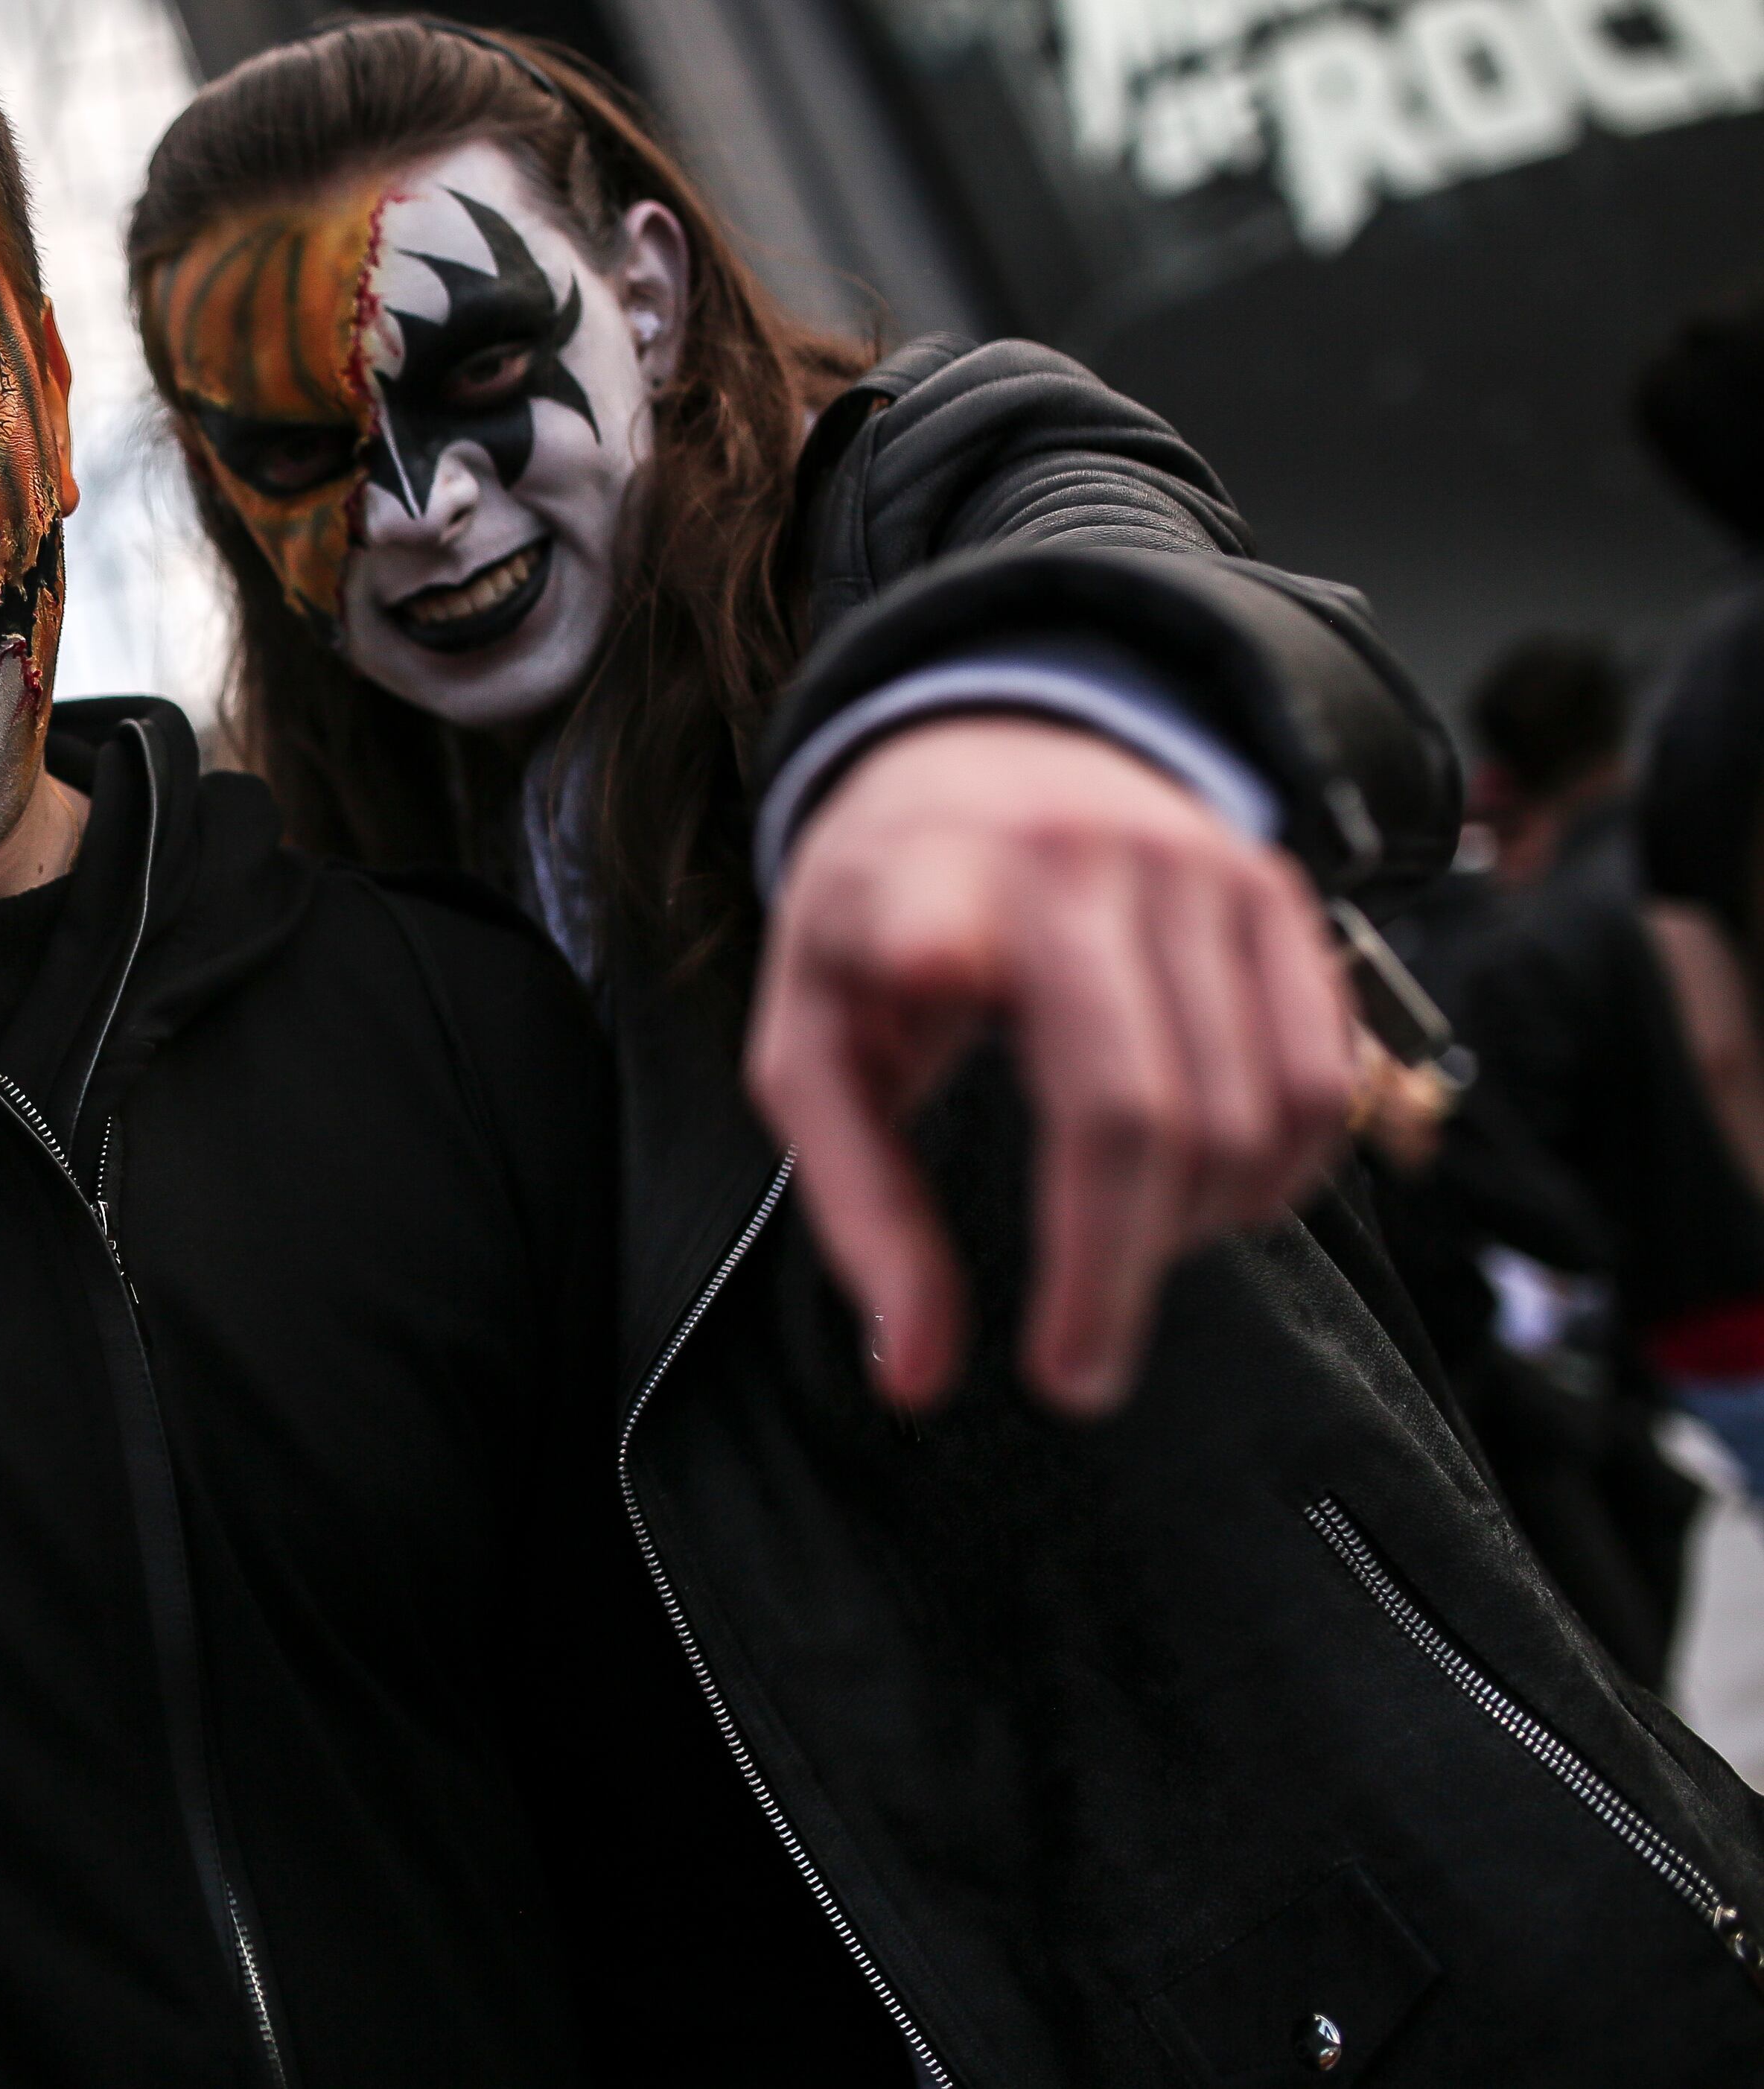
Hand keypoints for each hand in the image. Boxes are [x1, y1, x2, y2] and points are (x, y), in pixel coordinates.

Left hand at [746, 716, 1355, 1416]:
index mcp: (925, 879)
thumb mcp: (810, 1043)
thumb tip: (917, 1375)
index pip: (939, 935)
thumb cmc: (877, 927)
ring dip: (1193, 1227)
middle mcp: (1073, 860)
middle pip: (1133, 1108)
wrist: (980, 754)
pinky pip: (1319, 1082)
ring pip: (1243, 1114)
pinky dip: (1279, 1174)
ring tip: (1119, 1253)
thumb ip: (858, 1203)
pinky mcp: (1279, 890)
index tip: (932, 997)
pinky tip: (1206, 1199)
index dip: (940, 963)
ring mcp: (1197, 868)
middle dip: (1110, 1273)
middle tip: (1076, 1376)